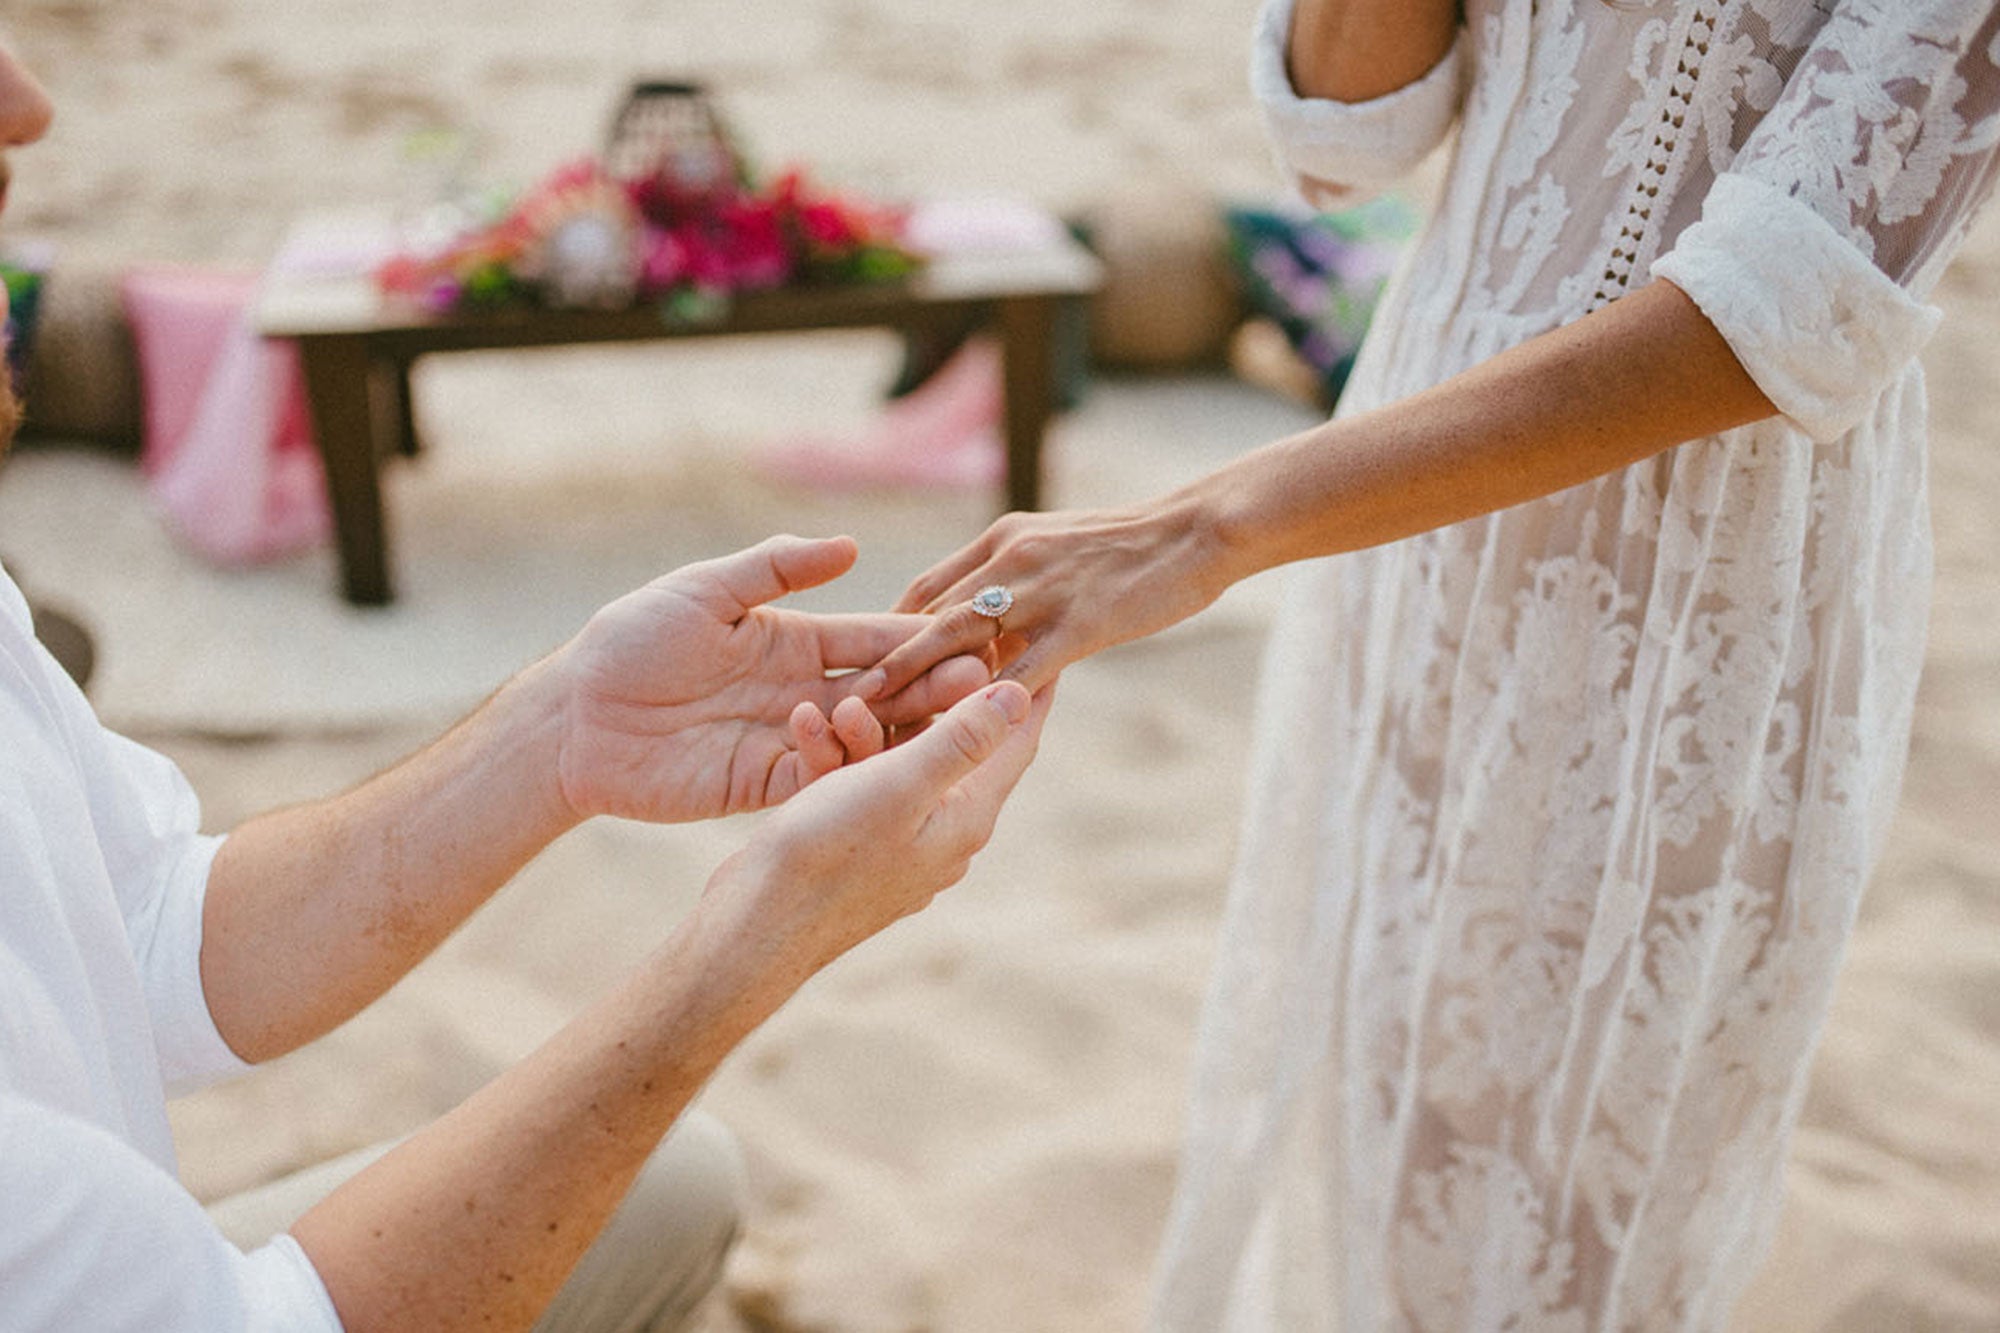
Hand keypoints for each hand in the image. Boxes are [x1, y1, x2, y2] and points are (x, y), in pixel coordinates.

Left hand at [548, 534, 991, 822]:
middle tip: (981, 679)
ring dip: (903, 730)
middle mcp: (800, 692)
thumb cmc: (630, 640)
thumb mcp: (704, 591)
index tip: (970, 632)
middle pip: (881, 692)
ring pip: (861, 740)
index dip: (920, 638)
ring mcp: (784, 741)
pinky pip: (818, 780)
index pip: (871, 639)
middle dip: (931, 686)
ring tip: (947, 721)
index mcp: (794, 641)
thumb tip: (850, 545)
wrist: (574, 717)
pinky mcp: (759, 786)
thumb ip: (775, 568)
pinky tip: (877, 757)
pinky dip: (849, 770)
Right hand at [707, 678, 1053, 973]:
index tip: (1036, 638)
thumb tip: (1020, 695)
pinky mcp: (858, 850)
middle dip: (929, 696)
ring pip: (897, 764)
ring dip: (868, 727)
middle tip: (922, 650)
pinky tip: (806, 729)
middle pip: (956, 747)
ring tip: (835, 706)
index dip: (1028, 687)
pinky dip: (837, 758)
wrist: (754, 929)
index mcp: (966, 818)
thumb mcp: (900, 785)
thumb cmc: (827, 857)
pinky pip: (858, 788)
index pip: (1016, 742)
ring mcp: (901, 846)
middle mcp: (944, 834)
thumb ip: (961, 739)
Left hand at [861, 501, 1227, 698]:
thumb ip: (1021, 577)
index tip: (863, 669)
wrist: (1199, 529)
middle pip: (929, 615)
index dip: (890, 630)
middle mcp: (1010, 557)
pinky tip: (963, 737)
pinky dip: (988, 702)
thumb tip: (991, 618)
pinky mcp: (1079, 622)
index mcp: (1003, 538)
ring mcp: (1042, 589)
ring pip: (961, 643)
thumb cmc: (1137, 545)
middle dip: (886, 663)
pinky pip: (1023, 668)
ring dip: (917, 685)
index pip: (928, 588)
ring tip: (882, 725)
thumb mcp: (1062, 545)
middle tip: (846, 707)